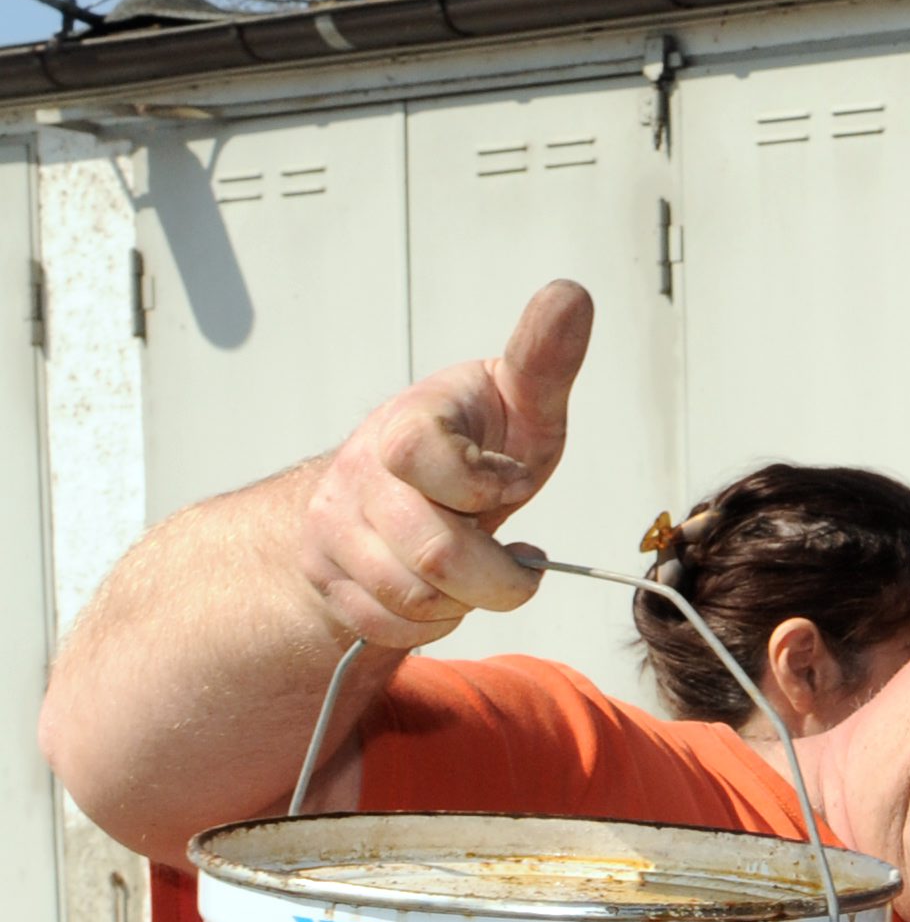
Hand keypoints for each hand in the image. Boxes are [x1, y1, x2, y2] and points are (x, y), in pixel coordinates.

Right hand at [291, 282, 591, 650]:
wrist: (397, 489)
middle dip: (498, 575)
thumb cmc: (475, 444)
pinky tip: (447, 592)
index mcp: (406, 423)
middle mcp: (357, 475)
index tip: (510, 481)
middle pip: (434, 556)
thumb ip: (544, 361)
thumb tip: (572, 294)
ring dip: (467, 601)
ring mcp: (333, 528)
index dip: (484, 484)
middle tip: (514, 555)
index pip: (424, 458)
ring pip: (412, 601)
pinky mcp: (325, 577)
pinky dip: (433, 623)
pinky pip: (388, 628)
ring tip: (478, 568)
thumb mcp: (521, 403)